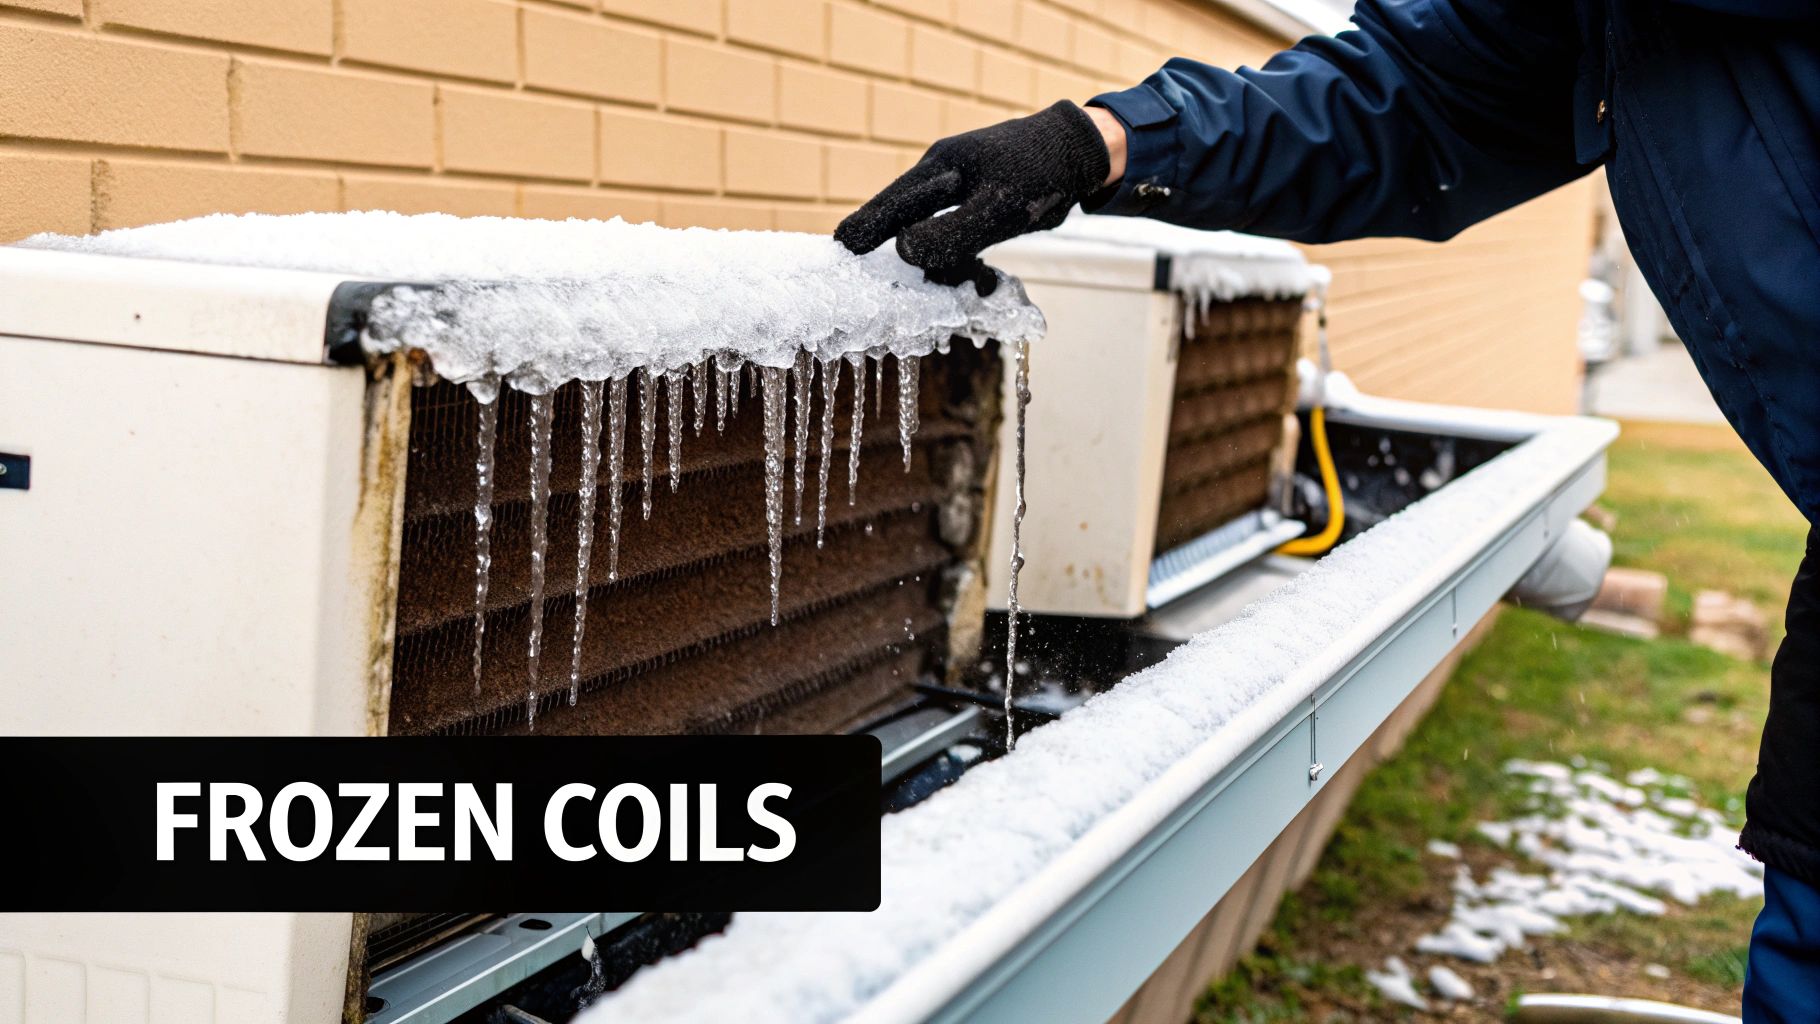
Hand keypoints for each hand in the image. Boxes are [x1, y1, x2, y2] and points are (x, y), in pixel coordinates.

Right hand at [834, 101, 1120, 294]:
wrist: (1082, 155)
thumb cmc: (1040, 175)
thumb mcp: (997, 208)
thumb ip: (950, 233)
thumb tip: (902, 252)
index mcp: (941, 169)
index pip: (893, 201)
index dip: (866, 224)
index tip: (842, 246)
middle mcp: (944, 177)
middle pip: (905, 218)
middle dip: (898, 249)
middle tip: (873, 275)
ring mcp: (961, 191)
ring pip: (933, 235)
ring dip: (945, 265)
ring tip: (974, 283)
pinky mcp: (979, 207)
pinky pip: (958, 240)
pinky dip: (964, 262)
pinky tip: (980, 281)